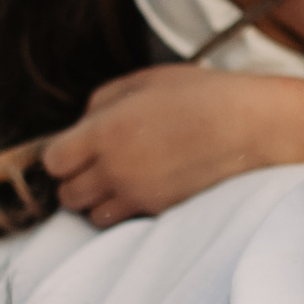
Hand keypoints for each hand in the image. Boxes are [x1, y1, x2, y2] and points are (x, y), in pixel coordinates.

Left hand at [40, 67, 281, 227]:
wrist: (250, 127)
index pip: (53, 161)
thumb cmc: (199, 95)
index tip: (75, 146)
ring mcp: (137, 195)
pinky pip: (124, 221)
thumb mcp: (144, 81)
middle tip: (94, 164)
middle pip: (67, 195)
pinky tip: (140, 188)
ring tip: (118, 179)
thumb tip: (82, 125)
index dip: (61, 154)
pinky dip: (123, 210)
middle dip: (75, 180)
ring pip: (93, 216)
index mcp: (105, 131)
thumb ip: (101, 102)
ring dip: (97, 200)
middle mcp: (115, 169)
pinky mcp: (159, 212)